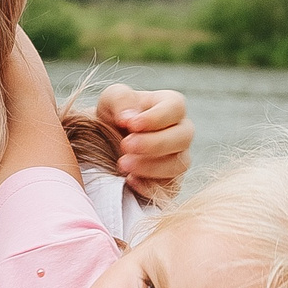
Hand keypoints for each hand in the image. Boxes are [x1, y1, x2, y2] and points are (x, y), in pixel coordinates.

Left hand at [96, 84, 192, 203]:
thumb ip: (121, 99)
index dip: (156, 117)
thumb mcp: (111, 99)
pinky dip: (150, 186)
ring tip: (122, 165)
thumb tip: (129, 117)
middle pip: (183, 137)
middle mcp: (181, 132)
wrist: (104, 146)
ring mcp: (179, 158)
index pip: (176, 108)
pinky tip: (129, 180)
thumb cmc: (113, 116)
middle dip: (154, 143)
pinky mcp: (172, 182)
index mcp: (171, 105)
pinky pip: (170, 188)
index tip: (131, 125)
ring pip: (179, 164)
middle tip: (125, 146)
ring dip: (151, 166)